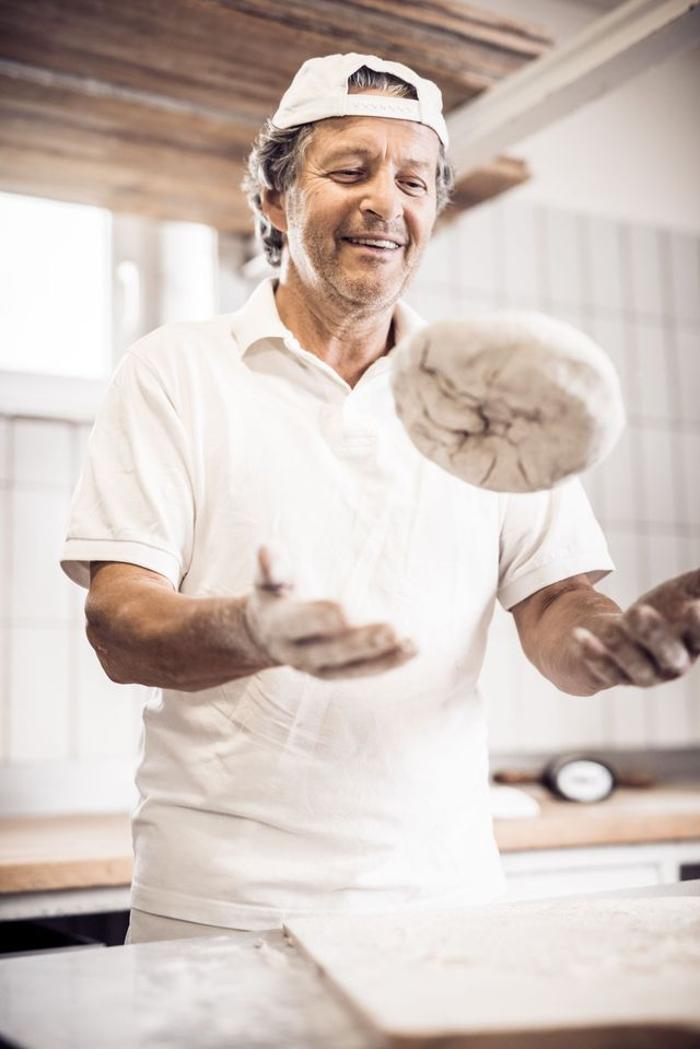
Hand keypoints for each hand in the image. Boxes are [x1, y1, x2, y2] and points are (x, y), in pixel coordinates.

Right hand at [243, 545, 417, 679]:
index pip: (296, 623)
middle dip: (360, 642)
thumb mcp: (267, 577)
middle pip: (328, 651)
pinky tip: (411, 650)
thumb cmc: (274, 594)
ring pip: (349, 667)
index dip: (318, 618)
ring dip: (381, 657)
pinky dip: (388, 662)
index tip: (344, 611)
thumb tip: (267, 549)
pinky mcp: (333, 673)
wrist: (263, 635)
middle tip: (392, 629)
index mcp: (276, 624)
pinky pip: (362, 671)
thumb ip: (271, 565)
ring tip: (411, 644)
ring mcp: (314, 668)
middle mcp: (294, 652)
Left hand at [572, 569, 699, 688]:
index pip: (699, 638)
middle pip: (670, 657)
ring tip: (612, 625)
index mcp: (691, 645)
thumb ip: (699, 584)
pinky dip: (593, 654)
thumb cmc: (657, 614)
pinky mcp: (608, 676)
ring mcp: (639, 675)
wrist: (613, 638)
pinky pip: (602, 670)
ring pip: (635, 667)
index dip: (699, 627)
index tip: (695, 607)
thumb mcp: (678, 594)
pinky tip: (580, 636)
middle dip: (657, 636)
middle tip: (641, 611)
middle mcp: (669, 665)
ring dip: (623, 647)